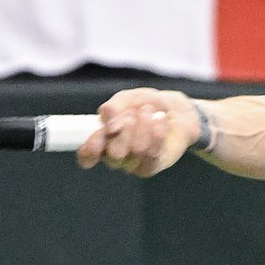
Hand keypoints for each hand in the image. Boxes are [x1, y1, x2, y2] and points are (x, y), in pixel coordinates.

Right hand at [75, 88, 201, 177]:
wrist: (176, 110)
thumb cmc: (146, 105)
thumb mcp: (127, 99)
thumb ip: (114, 107)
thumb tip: (106, 114)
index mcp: (102, 140)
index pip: (88, 154)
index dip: (91, 149)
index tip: (101, 136)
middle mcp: (115, 155)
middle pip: (114, 154)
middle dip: (125, 130)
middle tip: (133, 114)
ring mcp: (133, 163)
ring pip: (135, 152)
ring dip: (143, 127)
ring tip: (149, 112)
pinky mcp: (151, 165)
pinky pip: (151, 155)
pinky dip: (157, 134)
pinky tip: (160, 121)